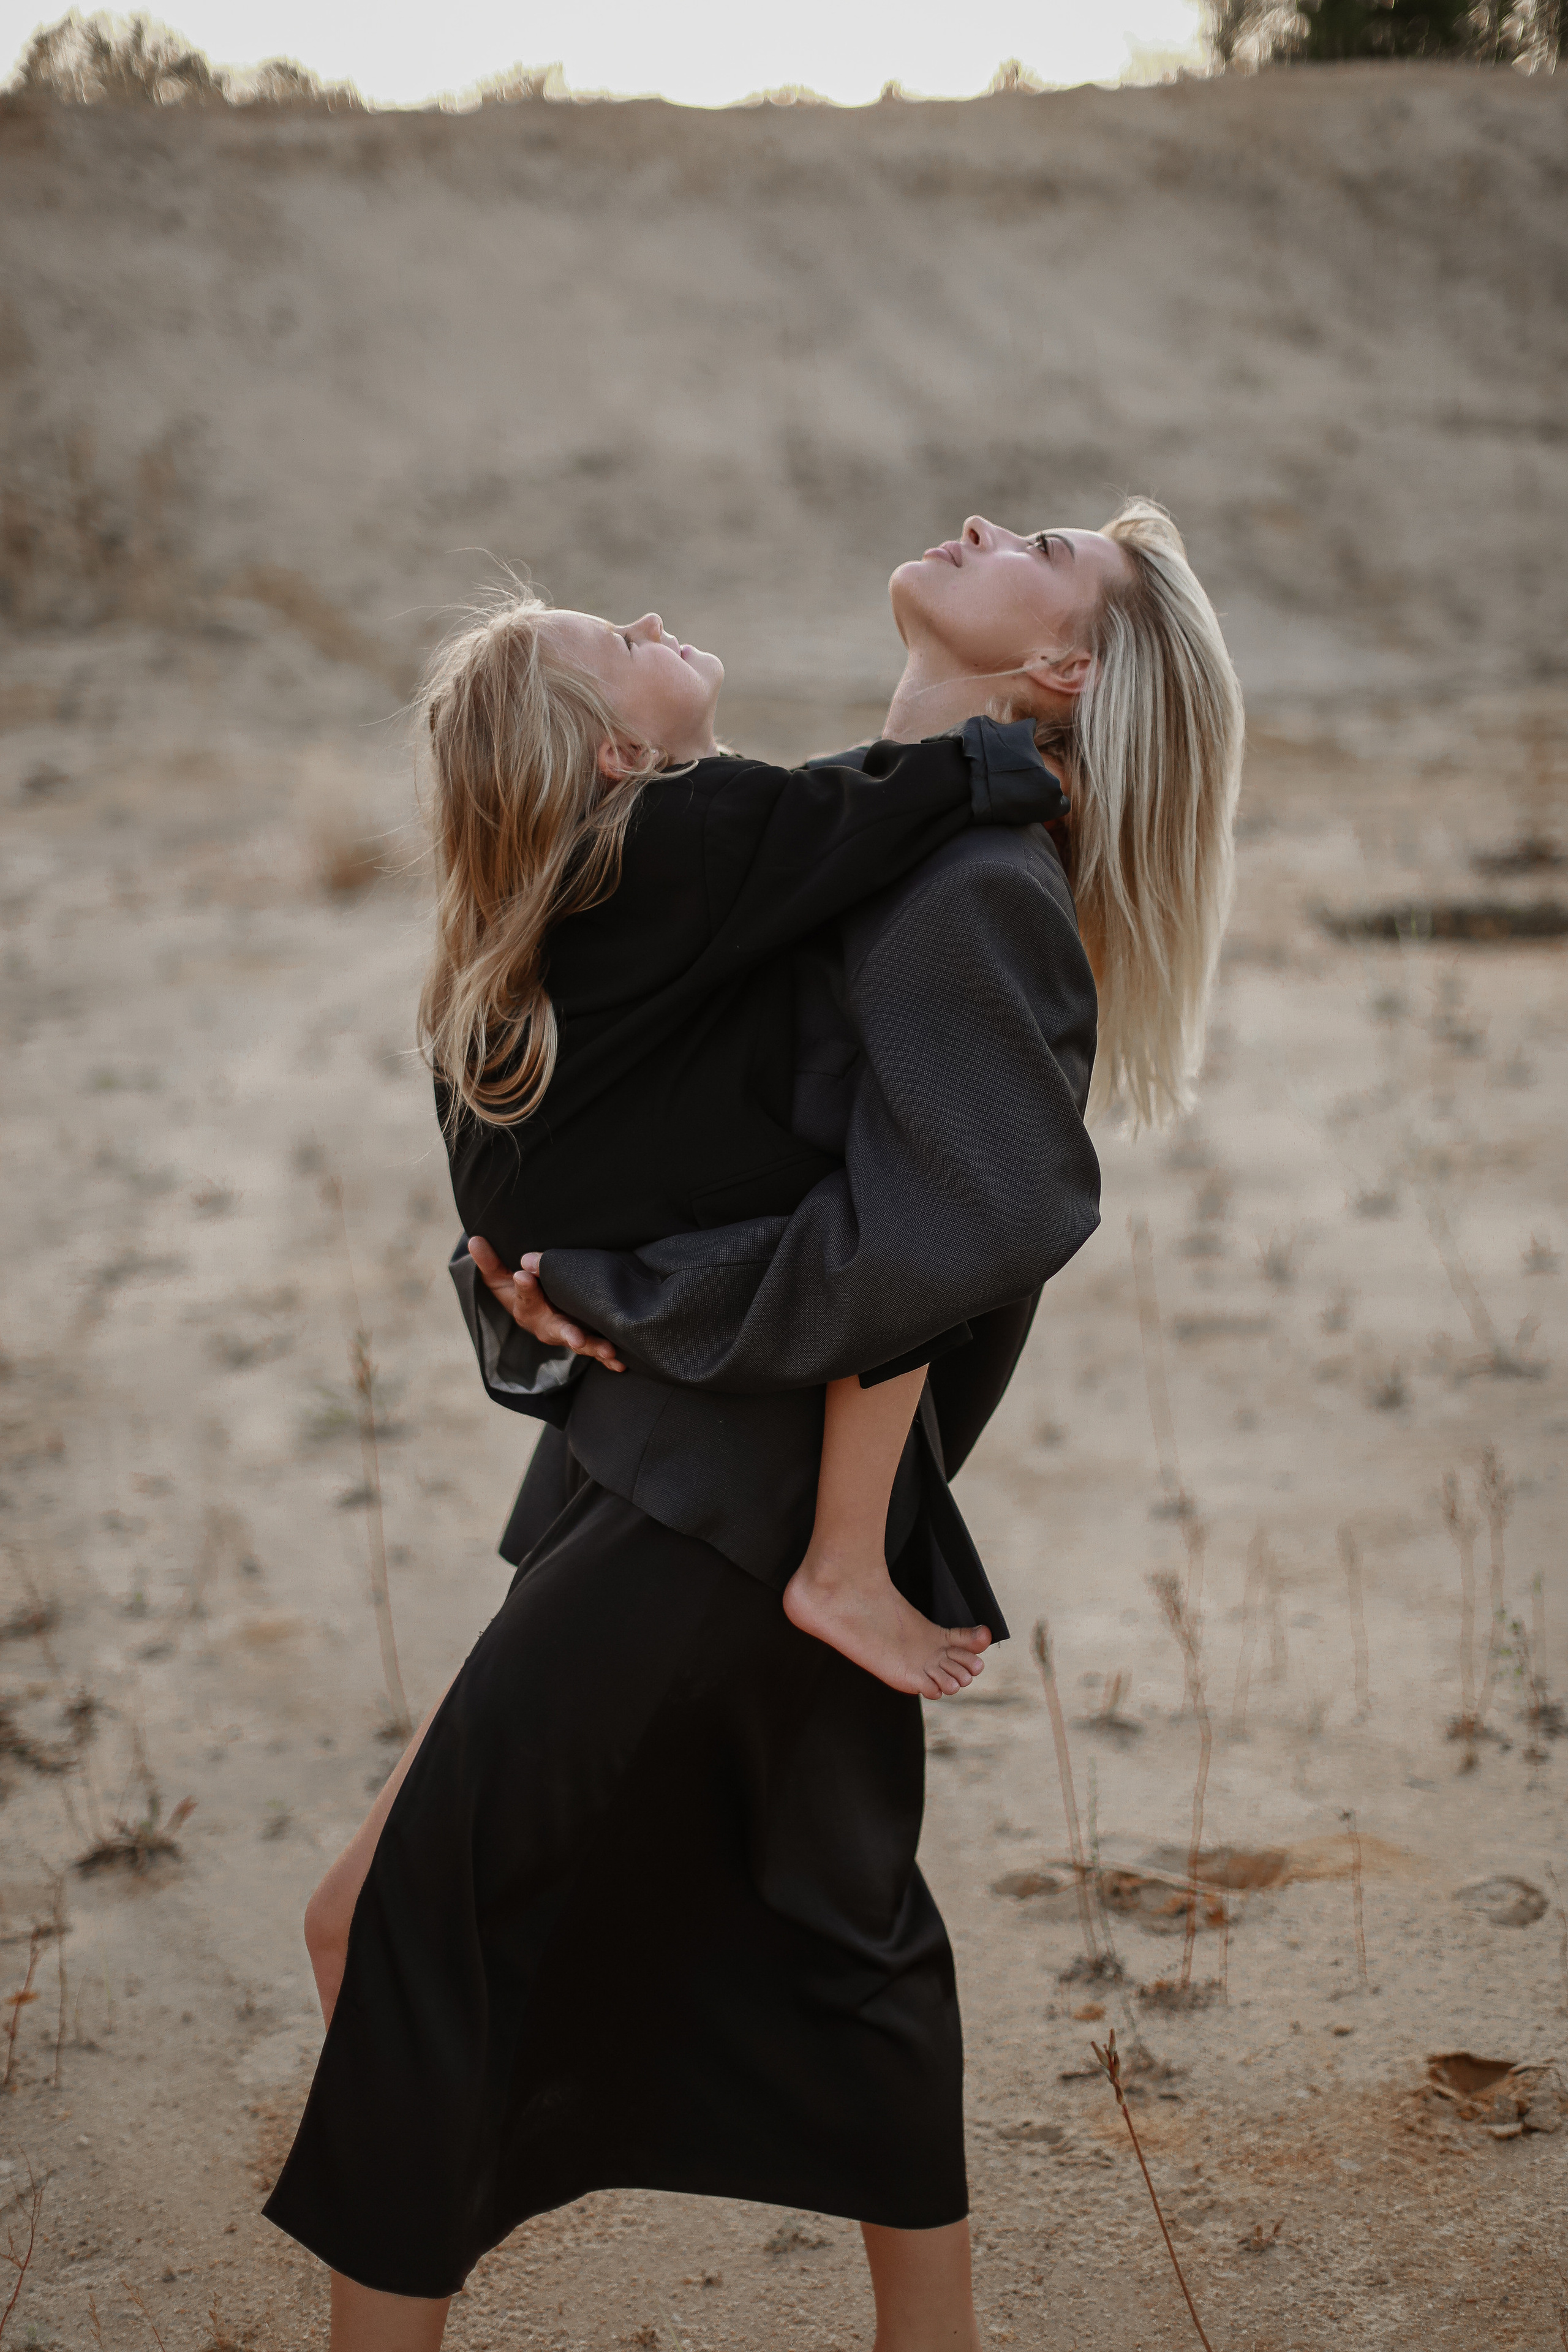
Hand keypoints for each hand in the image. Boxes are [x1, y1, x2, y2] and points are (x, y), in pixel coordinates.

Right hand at [466, 1237, 624, 1371]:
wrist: (531, 1310)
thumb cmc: (515, 1289)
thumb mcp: (498, 1276)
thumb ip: (488, 1261)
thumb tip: (474, 1240)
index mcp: (524, 1307)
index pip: (523, 1295)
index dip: (524, 1286)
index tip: (524, 1275)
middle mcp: (544, 1324)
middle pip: (555, 1329)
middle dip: (566, 1333)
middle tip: (576, 1338)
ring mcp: (564, 1332)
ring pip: (578, 1341)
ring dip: (593, 1347)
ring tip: (609, 1350)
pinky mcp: (582, 1337)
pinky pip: (593, 1349)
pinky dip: (607, 1357)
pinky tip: (621, 1361)